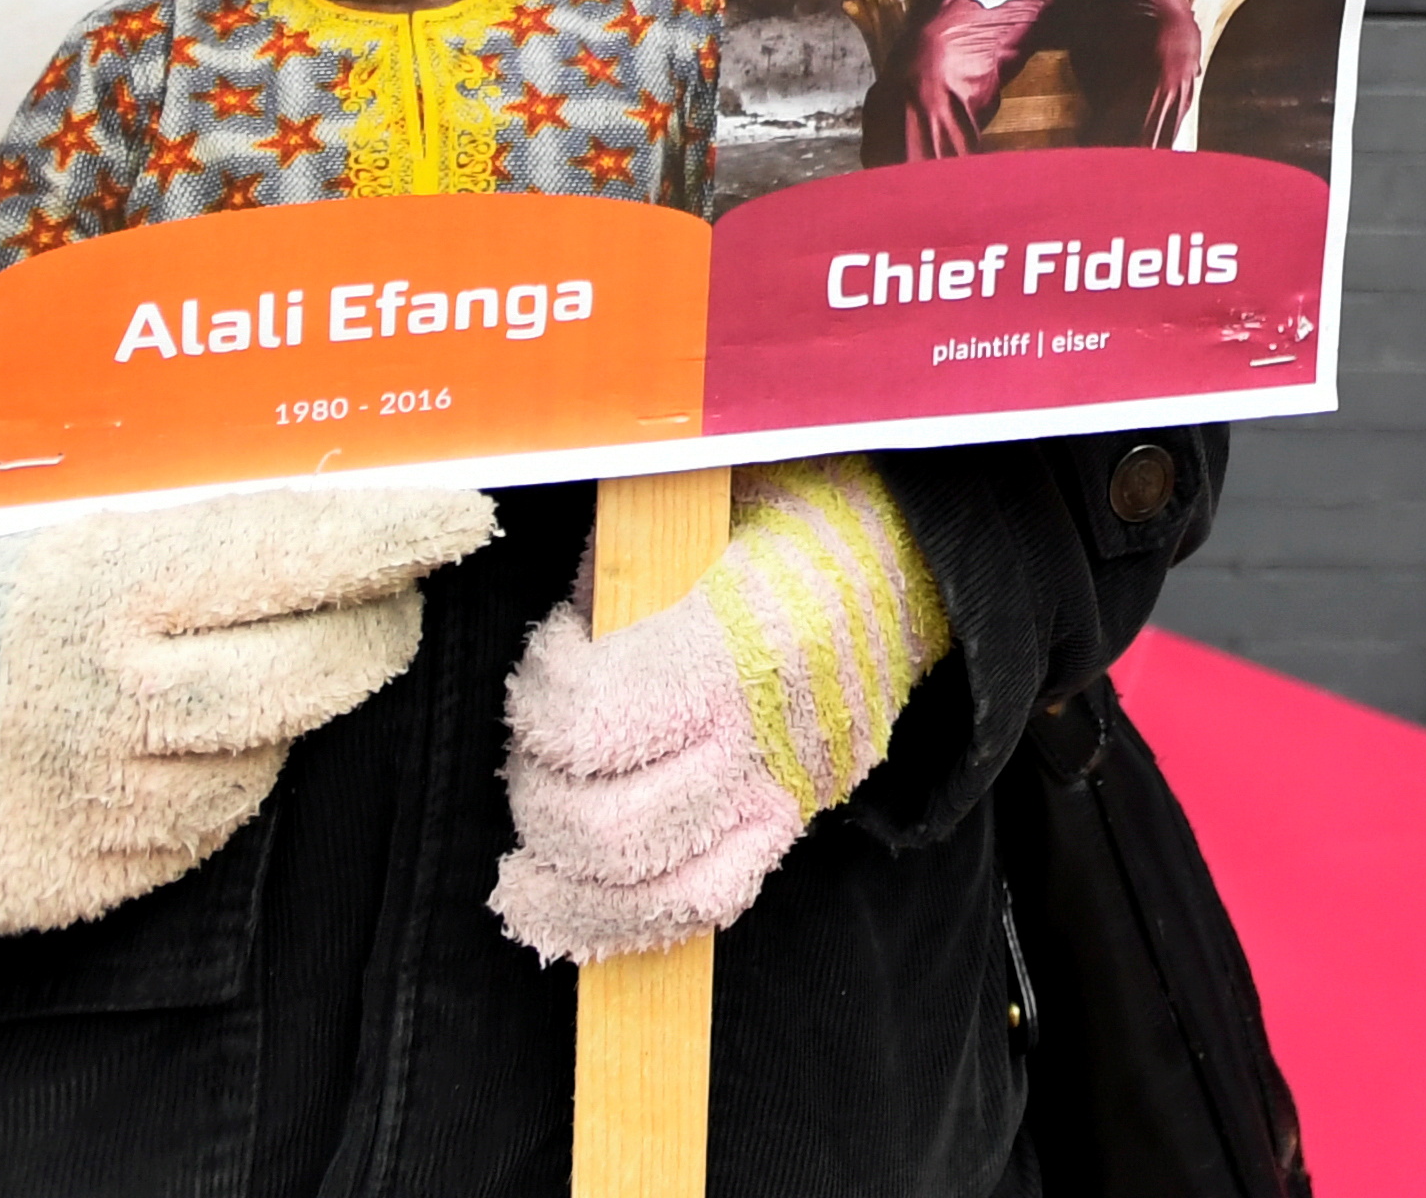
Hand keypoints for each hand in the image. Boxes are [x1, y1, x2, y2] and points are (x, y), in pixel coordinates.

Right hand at [0, 483, 493, 936]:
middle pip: (329, 668)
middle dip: (374, 622)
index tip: (464, 516)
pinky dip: (207, 776)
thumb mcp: (69, 513)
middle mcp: (119, 704)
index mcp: (115, 588)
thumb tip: (354, 477)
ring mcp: (105, 805)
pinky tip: (154, 736)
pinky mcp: (84, 884)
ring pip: (273, 753)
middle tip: (381, 588)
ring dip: (274, 706)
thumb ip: (201, 505)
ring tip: (205, 660)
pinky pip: (205, 825)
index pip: (305, 554)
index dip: (399, 535)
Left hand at [496, 457, 952, 964]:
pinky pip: (695, 908)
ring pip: (642, 891)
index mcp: (738, 645)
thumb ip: (621, 566)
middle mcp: (760, 738)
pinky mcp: (787, 825)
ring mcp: (780, 796)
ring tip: (527, 860)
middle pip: (600, 828)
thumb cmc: (784, 517)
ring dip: (561, 880)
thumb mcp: (701, 504)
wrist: (898, 557)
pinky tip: (563, 905)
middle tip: (535, 750)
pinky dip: (617, 922)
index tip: (551, 647)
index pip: (589, 723)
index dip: (539, 693)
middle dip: (537, 796)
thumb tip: (561, 627)